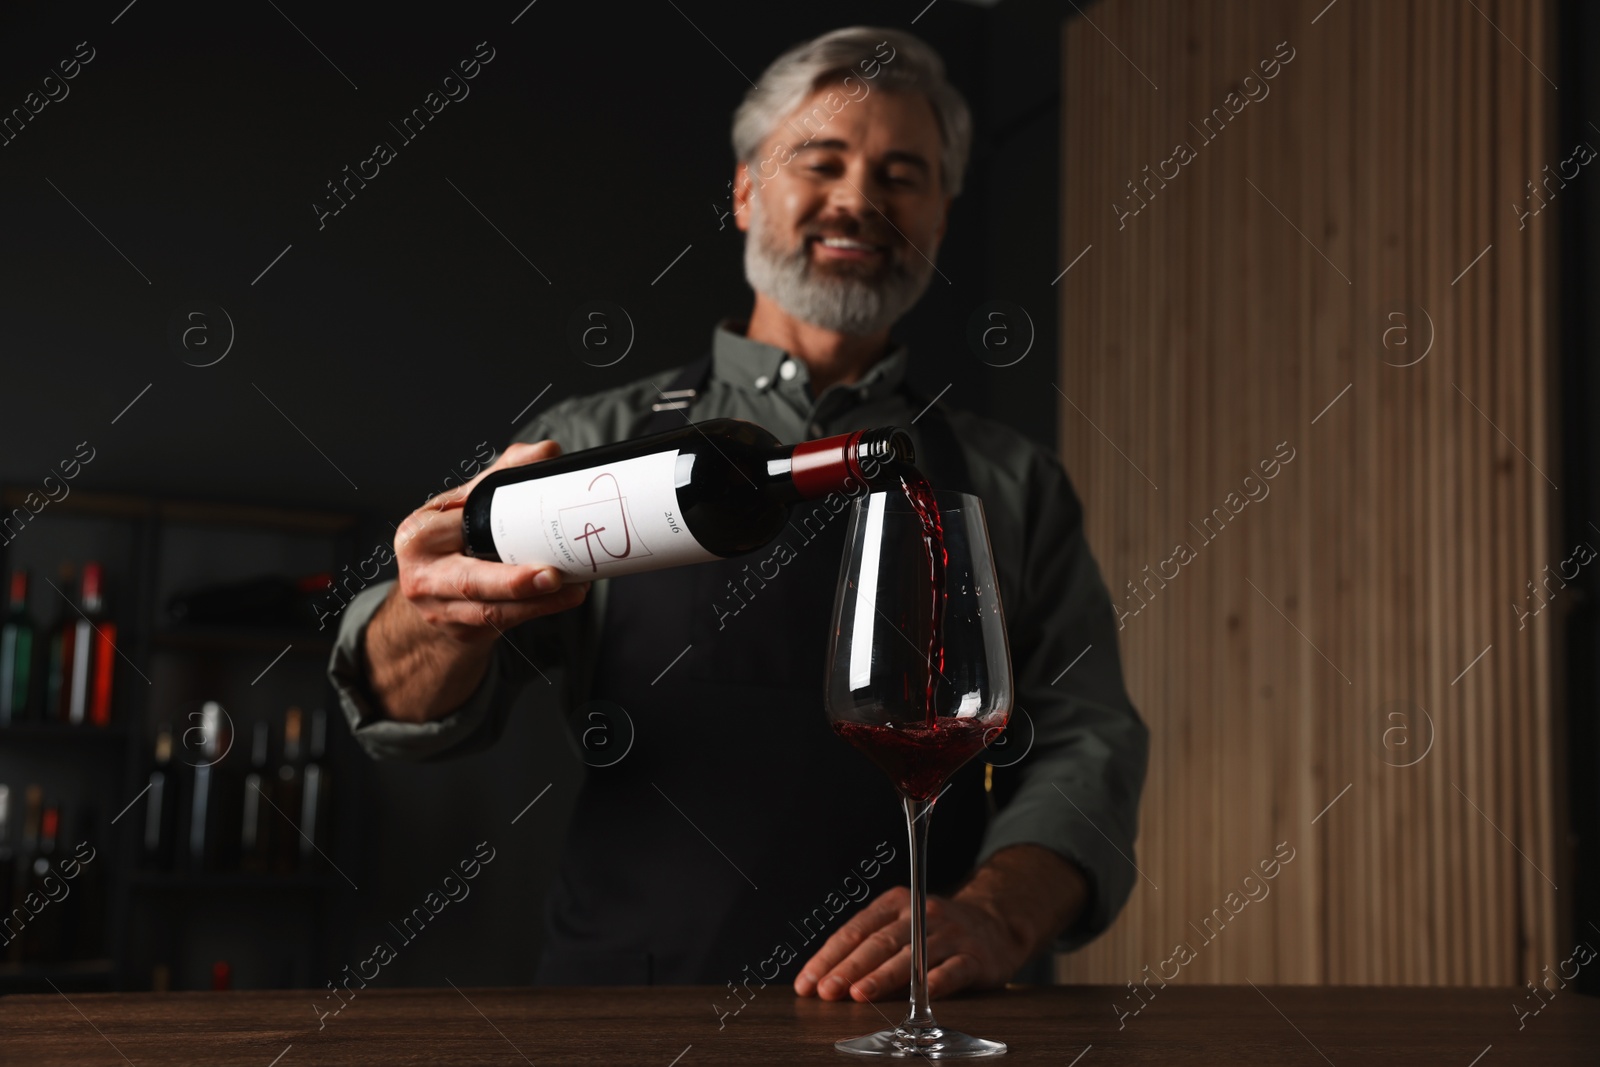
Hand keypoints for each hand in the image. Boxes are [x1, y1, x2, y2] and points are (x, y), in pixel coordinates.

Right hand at [392, 439, 589, 645]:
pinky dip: (537, 611)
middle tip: (554, 575)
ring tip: (573, 588)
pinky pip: (504, 622)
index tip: (536, 511)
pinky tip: (565, 598)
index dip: (498, 516)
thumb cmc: (452, 546)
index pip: (462, 522)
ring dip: (537, 601)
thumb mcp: (465, 509)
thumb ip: (502, 477)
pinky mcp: (462, 630)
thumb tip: (547, 452)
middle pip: (471, 580)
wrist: (431, 599)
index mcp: (419, 533)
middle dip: (513, 581)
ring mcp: (440, 607)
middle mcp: (423, 573)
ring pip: (492, 609)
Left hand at [793, 885, 1029, 1002]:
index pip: (855, 930)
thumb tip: (830, 985)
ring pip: (911, 956)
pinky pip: (952, 971)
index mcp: (896, 903)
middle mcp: (920, 913)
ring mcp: (949, 934)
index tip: (808, 982)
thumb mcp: (902, 930)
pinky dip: (933, 984)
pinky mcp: (974, 956)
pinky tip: (917, 1000)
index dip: (829, 956)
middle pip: (879, 942)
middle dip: (849, 967)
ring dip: (882, 977)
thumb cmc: (936, 932)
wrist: (996, 924)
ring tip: (859, 994)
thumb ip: (871, 953)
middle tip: (827, 990)